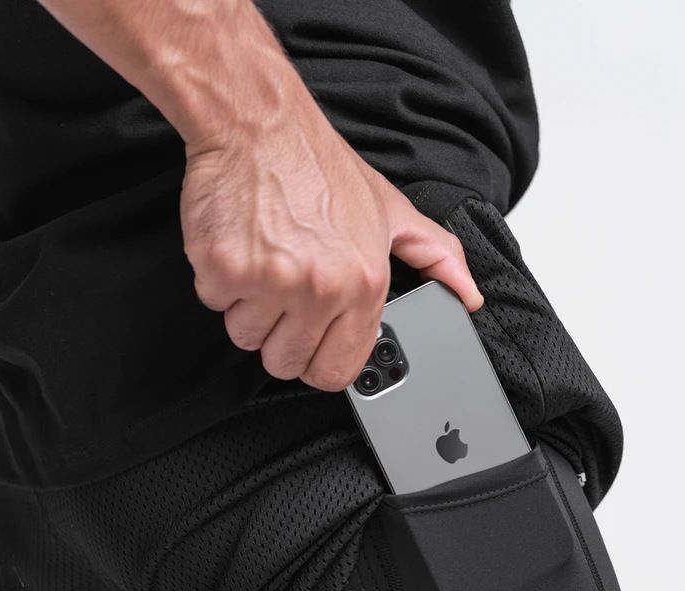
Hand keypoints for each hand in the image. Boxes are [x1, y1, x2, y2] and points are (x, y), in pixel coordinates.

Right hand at [181, 97, 483, 392]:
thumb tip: (468, 295)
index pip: (335, 372)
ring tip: (264, 258)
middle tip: (284, 286)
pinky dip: (221, 281)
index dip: (319, 359)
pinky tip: (240, 244)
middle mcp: (319, 288)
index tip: (314, 337)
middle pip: (285, 363)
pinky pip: (216, 305)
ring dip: (249, 307)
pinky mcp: (224, 271)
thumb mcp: (390, 211)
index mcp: (363, 283)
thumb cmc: (320, 168)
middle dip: (280, 334)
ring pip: (247, 338)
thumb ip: (434, 256)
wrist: (259, 123)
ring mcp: (269, 282)